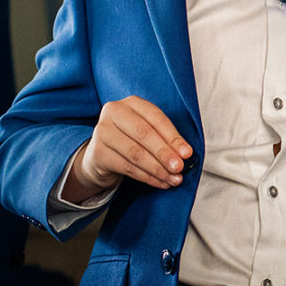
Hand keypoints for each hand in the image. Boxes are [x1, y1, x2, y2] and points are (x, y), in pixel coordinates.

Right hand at [62, 95, 192, 202]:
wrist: (103, 155)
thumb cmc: (132, 139)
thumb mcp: (149, 131)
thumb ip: (165, 138)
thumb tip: (185, 154)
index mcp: (132, 103)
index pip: (156, 118)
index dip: (173, 137)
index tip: (187, 153)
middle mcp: (114, 113)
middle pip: (144, 134)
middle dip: (164, 153)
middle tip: (179, 167)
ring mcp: (102, 132)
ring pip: (135, 153)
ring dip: (158, 169)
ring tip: (173, 179)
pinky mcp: (97, 153)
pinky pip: (127, 167)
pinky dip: (147, 177)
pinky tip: (160, 182)